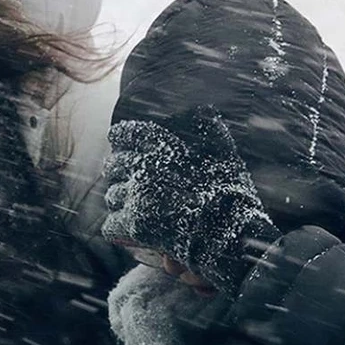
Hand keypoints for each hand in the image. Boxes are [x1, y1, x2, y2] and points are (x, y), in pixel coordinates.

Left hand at [102, 106, 280, 292]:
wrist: (233, 234)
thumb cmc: (231, 194)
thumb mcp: (225, 153)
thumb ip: (211, 129)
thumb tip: (206, 110)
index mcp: (164, 146)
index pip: (128, 134)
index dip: (121, 138)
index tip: (117, 142)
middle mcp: (146, 167)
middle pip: (115, 165)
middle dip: (118, 171)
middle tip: (125, 178)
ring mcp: (138, 196)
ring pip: (113, 195)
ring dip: (120, 200)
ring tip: (132, 206)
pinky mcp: (135, 224)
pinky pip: (112, 224)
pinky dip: (118, 227)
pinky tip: (128, 228)